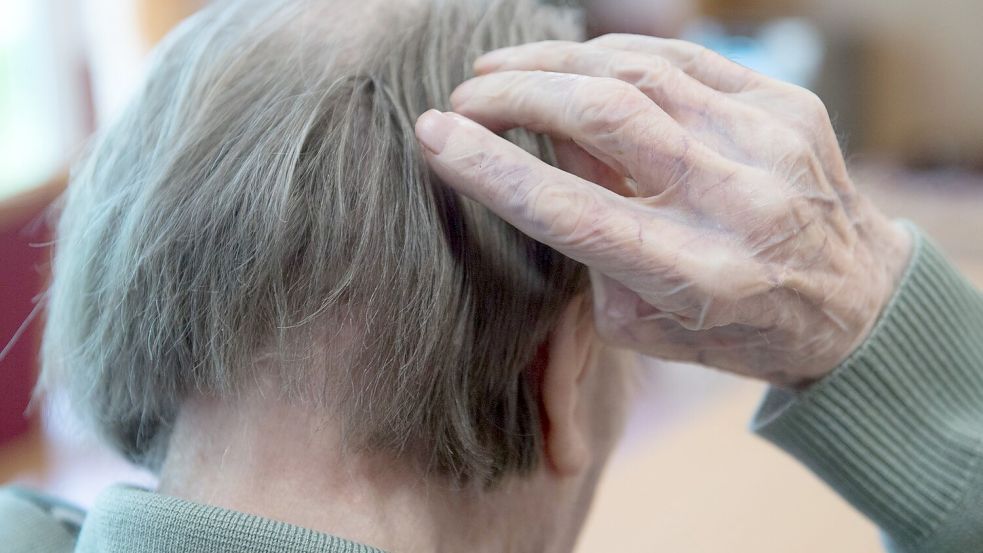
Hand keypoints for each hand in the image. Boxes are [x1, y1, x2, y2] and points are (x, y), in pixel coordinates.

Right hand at [414, 35, 911, 387]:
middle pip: (607, 118)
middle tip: (464, 97)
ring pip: (640, 73)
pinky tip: (571, 62)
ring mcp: (770, 143)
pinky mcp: (787, 104)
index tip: (432, 136)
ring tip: (502, 70)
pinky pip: (683, 59)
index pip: (572, 210)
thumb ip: (590, 247)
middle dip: (517, 95)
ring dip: (556, 63)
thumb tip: (548, 147)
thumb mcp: (645, 323)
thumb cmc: (732, 327)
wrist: (853, 301)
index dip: (491, 168)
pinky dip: (614, 55)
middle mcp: (739, 204)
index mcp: (698, 277)